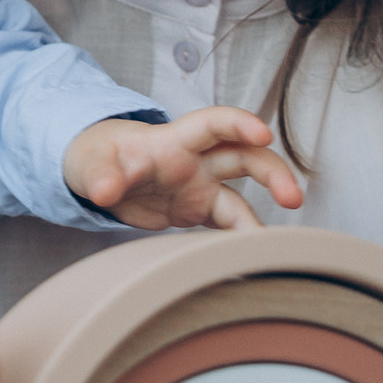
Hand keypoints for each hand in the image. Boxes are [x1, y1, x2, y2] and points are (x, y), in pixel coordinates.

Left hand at [63, 107, 303, 231]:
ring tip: (276, 246)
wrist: (96, 175)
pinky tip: (253, 258)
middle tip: (292, 198)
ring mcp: (199, 186)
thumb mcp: (90, 161)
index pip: (213, 124)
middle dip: (272, 173)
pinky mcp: (197, 211)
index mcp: (173, 139)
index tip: (264, 135)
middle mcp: (195, 161)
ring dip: (259, 219)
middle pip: (244, 158)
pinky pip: (226, 225)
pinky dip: (240, 240)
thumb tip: (104, 191)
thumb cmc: (97, 156)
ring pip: (241, 197)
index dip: (239, 124)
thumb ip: (100, 175)